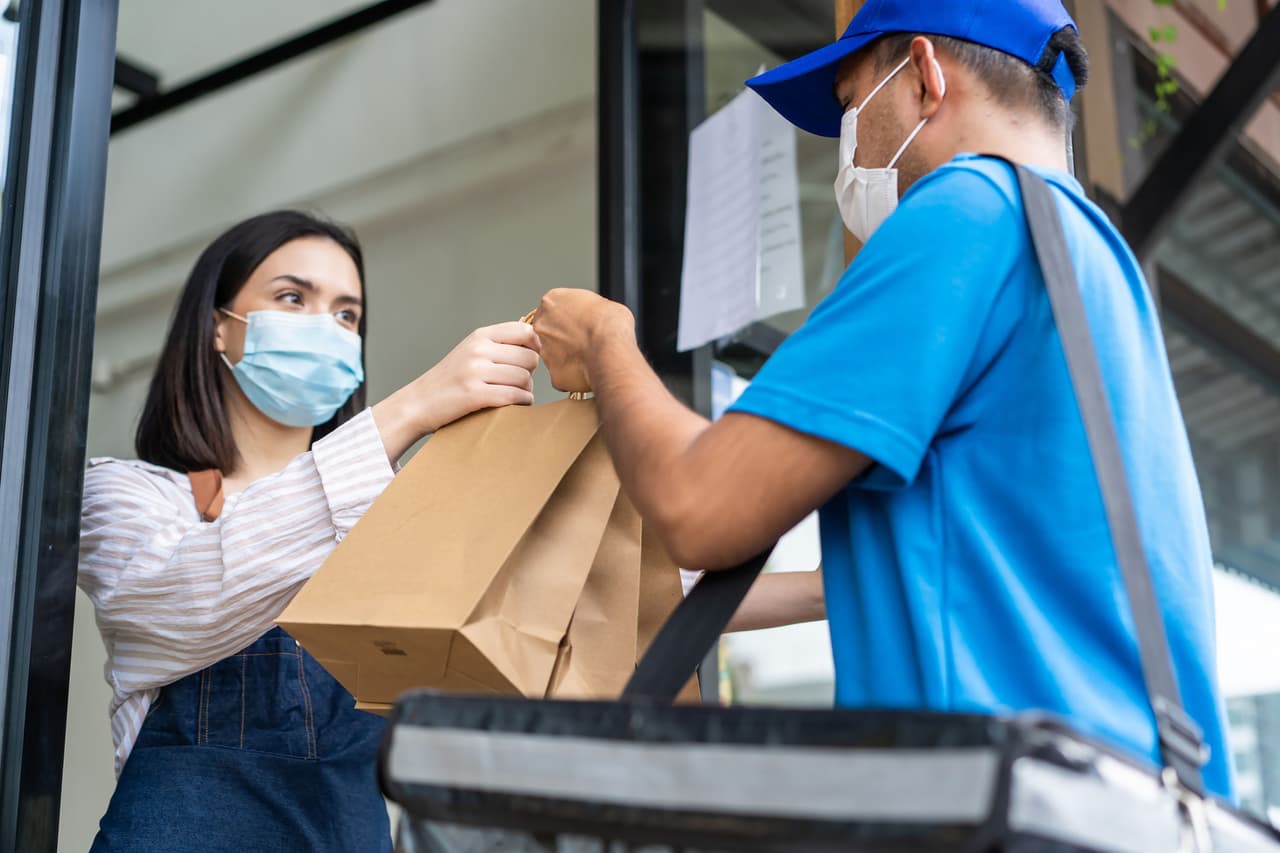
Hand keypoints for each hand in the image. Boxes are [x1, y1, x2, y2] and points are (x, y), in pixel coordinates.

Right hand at [408, 322, 540, 432]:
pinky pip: (514, 395)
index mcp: (480, 336)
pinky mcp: (474, 394)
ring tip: (517, 394)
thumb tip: (537, 343)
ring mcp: (475, 371)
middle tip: (520, 382)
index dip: (536, 346)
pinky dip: (522, 402)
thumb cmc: (449, 380)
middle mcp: (478, 350)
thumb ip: (498, 345)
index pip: (525, 331)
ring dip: (527, 390)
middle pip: (530, 358)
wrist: (418, 403)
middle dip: (531, 372)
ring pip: (524, 378)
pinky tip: (516, 404)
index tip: (530, 359)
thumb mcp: (471, 351)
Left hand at [533, 289, 633, 391]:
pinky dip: (574, 375)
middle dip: (563, 338)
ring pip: (554, 355)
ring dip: (568, 357)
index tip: (579, 324)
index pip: (553, 309)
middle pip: (548, 332)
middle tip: (583, 342)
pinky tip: (589, 370)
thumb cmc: (611, 323)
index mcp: (552, 300)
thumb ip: (587, 309)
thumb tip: (592, 317)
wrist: (612, 348)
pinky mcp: (553, 374)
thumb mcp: (602, 302)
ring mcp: (545, 350)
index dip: (568, 318)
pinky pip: (562, 375)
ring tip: (590, 357)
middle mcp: (542, 324)